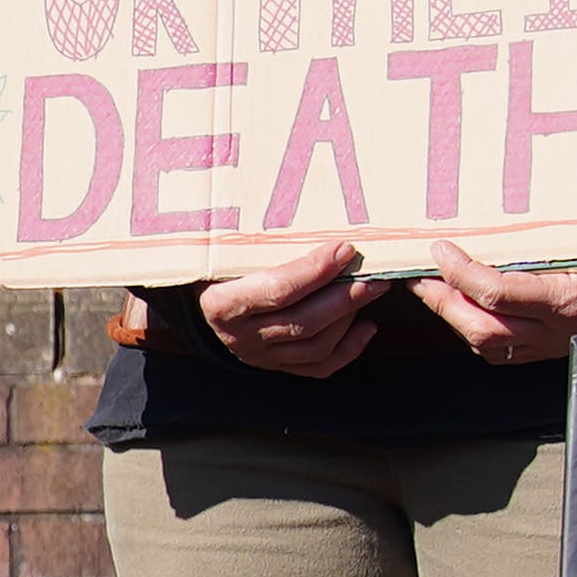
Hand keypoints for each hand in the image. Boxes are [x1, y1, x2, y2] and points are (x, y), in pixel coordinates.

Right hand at [196, 238, 380, 377]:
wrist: (201, 302)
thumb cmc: (219, 266)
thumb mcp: (225, 252)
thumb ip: (258, 241)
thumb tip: (308, 209)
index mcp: (223, 304)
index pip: (279, 290)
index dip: (315, 270)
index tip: (344, 249)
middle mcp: (241, 336)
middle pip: (304, 321)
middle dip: (345, 296)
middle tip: (375, 275)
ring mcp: (260, 356)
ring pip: (316, 346)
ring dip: (349, 319)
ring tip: (370, 292)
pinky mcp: (277, 366)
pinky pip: (319, 368)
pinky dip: (349, 349)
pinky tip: (366, 326)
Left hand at [409, 246, 576, 366]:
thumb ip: (537, 238)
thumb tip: (484, 220)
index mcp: (567, 299)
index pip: (497, 293)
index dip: (461, 272)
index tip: (441, 249)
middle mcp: (555, 330)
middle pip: (482, 327)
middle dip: (442, 302)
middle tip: (421, 276)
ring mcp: (549, 346)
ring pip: (485, 343)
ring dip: (452, 316)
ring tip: (432, 289)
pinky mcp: (543, 353)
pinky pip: (497, 350)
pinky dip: (471, 328)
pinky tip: (459, 308)